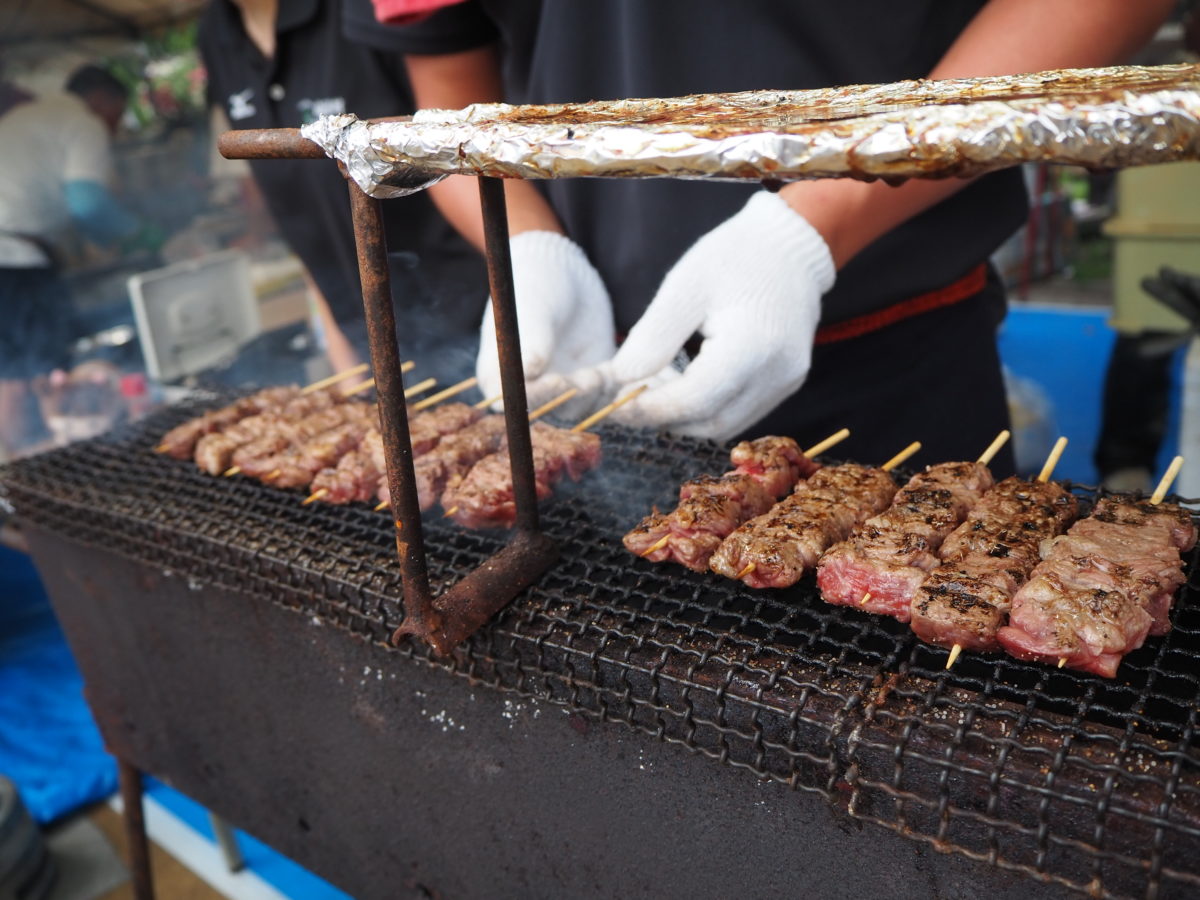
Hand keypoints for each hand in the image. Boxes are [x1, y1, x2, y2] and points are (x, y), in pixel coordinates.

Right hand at [476, 231, 615, 402]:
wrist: (565, 272)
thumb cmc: (534, 284)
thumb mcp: (531, 309)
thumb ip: (532, 341)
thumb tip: (529, 371)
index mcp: (499, 376)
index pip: (513, 401)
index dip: (536, 397)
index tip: (556, 379)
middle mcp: (530, 389)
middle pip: (548, 411)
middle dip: (570, 399)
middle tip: (587, 378)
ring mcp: (562, 387)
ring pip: (579, 407)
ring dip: (592, 396)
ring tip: (599, 373)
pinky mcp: (592, 381)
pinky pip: (604, 396)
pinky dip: (612, 390)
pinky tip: (619, 374)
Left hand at [604, 192, 835, 440]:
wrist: (791, 248)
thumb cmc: (736, 257)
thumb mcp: (684, 286)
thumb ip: (653, 337)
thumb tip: (619, 379)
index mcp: (753, 346)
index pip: (695, 401)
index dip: (651, 410)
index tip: (614, 405)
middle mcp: (777, 374)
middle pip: (709, 423)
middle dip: (663, 416)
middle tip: (628, 392)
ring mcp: (786, 383)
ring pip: (723, 425)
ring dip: (682, 415)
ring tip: (655, 381)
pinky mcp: (786, 385)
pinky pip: (739, 412)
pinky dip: (705, 408)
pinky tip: (684, 380)